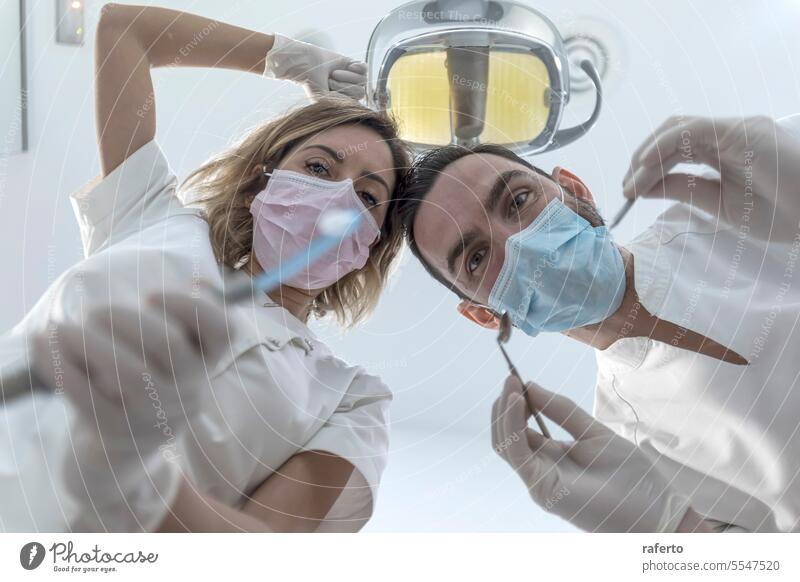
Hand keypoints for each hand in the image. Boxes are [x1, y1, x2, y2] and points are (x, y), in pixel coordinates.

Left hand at [31, 288, 232, 448]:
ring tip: (60, 327)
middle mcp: (189, 386)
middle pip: (168, 344)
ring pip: (128, 373)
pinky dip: (60, 366)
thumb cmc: (151, 369)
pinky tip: (44, 343)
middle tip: (97, 311)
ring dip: (89, 341)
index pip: (222, 329)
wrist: (129, 435)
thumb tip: (199, 283)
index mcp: (207, 357)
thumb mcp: (177, 343)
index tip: (151, 294)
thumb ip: (185, 311)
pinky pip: (87, 396)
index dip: (189, 306)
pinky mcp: (116, 428)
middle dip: (127, 318)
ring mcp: (155, 412)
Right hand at [264, 33, 366, 99]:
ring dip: (346, 76)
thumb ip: (341, 107)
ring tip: (334, 73)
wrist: (308, 66)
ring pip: (363, 80)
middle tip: (330, 80)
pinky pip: (365, 68)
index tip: (329, 91)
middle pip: (361, 92)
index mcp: (346, 103)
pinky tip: (348, 66)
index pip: (356, 103)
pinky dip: (356, 67)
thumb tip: (357, 109)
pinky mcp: (354, 65)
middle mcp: (351, 92)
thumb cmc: (314, 85)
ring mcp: (354, 78)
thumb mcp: (325, 101)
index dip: (343, 96)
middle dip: (344, 86)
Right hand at [491, 376, 690, 531]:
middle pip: (506, 434)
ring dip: (504, 412)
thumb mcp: (593, 432)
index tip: (517, 378)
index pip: (521, 427)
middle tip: (511, 379)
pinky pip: (517, 454)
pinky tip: (518, 404)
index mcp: (552, 454)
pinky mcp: (541, 488)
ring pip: (505, 443)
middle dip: (505, 404)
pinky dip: (512, 427)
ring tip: (512, 385)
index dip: (517, 402)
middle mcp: (540, 467)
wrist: (653, 509)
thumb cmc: (629, 475)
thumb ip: (562, 411)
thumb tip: (531, 386)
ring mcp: (538, 479)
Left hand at [622, 115, 799, 235]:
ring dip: (648, 153)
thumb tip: (645, 186)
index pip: (676, 149)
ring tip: (631, 182)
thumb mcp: (720, 205)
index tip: (629, 191)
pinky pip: (692, 129)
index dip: (648, 167)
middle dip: (642, 159)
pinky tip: (646, 165)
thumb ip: (685, 190)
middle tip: (625, 188)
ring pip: (677, 128)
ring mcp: (736, 129)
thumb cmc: (781, 213)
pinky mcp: (742, 130)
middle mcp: (729, 134)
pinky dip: (664, 144)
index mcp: (725, 151)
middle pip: (671, 135)